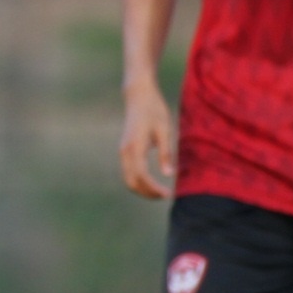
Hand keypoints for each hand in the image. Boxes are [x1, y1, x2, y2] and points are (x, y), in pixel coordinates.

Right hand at [119, 79, 175, 199]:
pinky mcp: (125, 150)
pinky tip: (152, 182)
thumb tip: (169, 175)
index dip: (154, 188)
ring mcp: (123, 151)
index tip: (168, 194)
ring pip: (128, 178)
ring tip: (159, 192)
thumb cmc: (154, 110)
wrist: (138, 96)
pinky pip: (128, 171)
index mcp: (134, 147)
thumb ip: (165, 153)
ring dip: (142, 188)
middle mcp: (125, 151)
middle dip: (147, 193)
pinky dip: (139, 181)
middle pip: (131, 181)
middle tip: (165, 196)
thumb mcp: (164, 130)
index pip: (142, 176)